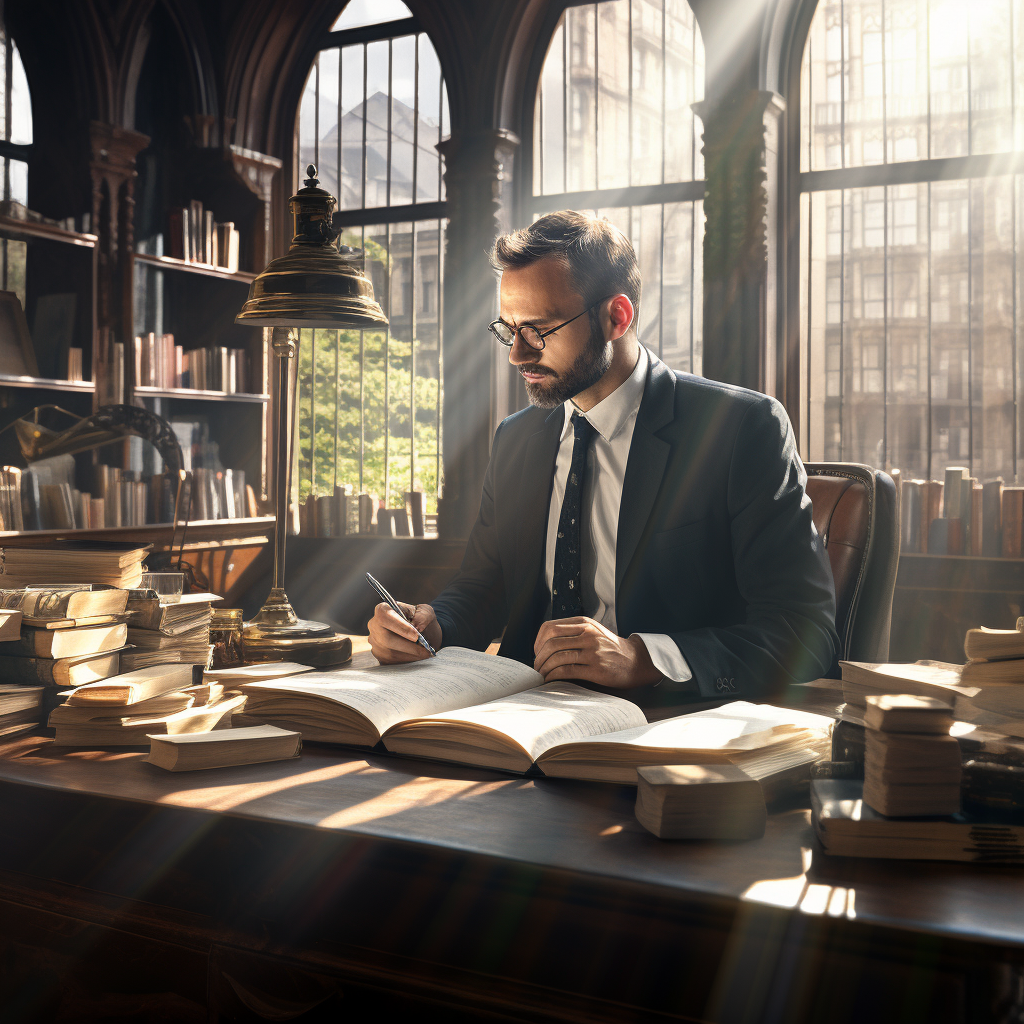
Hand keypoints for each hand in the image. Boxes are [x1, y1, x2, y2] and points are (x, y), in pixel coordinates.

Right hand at [368, 601, 442, 663]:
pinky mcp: (379, 655)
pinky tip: (418, 656)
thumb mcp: (425, 612)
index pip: (385, 616)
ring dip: (410, 655)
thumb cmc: (421, 619)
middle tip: (425, 649)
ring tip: (426, 653)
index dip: (400, 627)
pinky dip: (407, 660)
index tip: (416, 635)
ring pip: (389, 653)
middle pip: (386, 638)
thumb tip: (417, 627)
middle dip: (408, 646)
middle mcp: (374, 625)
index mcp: (383, 609)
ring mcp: (375, 642)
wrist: (421, 632)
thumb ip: (422, 617)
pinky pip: (391, 661)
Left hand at [533, 617, 660, 688]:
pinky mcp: (596, 669)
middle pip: (551, 642)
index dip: (538, 641)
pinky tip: (550, 680)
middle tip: (537, 667)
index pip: (550, 627)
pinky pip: (567, 671)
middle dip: (539, 657)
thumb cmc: (609, 648)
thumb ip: (572, 632)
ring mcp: (593, 651)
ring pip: (557, 657)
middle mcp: (588, 634)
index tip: (537, 652)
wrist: (636, 661)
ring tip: (541, 675)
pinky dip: (553, 676)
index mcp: (584, 623)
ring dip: (544, 668)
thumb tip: (544, 644)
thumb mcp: (593, 631)